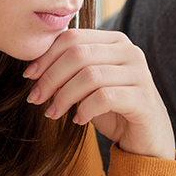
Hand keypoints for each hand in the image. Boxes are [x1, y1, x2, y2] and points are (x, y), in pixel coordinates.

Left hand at [23, 29, 174, 159]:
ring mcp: (139, 74)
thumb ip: (71, 69)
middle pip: (78, 54)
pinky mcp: (143, 99)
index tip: (29, 77)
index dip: (46, 56)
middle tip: (36, 98)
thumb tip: (33, 67)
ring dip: (64, 96)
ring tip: (53, 112)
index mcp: (114, 41)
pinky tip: (78, 120)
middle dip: (51, 77)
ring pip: (89, 76)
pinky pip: (104, 98)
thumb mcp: (88, 84)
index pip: (73, 37)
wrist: (145, 138)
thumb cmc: (112, 109)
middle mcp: (130, 51)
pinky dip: (84, 109)